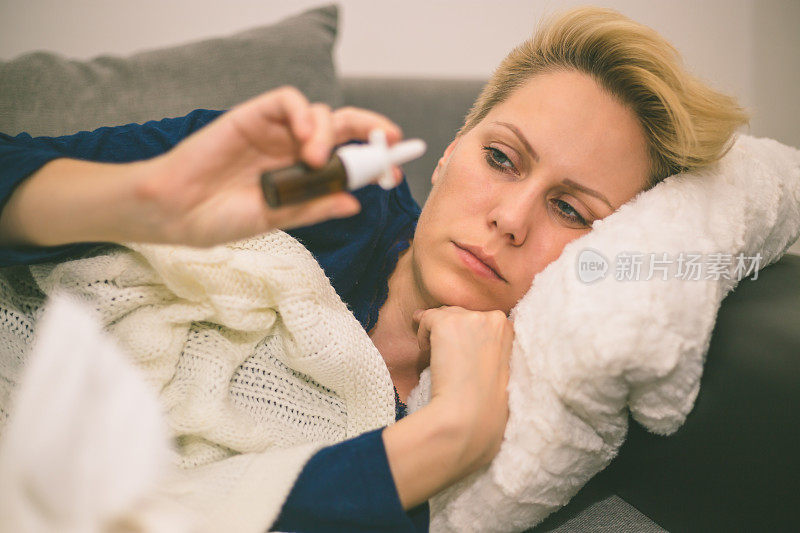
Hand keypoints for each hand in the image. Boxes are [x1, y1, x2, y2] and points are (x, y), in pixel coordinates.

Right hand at [136, 86, 403, 245]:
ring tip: (317, 159)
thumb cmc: (221, 218)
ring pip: (318, 113)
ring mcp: (274, 132)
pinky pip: (286, 101)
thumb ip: (314, 207)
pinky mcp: (252, 115)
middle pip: (341, 128)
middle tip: (389, 142)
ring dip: (327, 132)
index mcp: (303, 176)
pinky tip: (303, 134)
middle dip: (370, 130)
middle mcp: (293, 150)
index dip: (373, 160)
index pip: (347, 159)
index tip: (397, 170)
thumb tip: (355, 203)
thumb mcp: (278, 218)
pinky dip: (302, 112)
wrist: (176, 212)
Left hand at [413, 306, 512, 472]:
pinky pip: (425, 319)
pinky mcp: (448, 323)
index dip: (467, 337)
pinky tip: (429, 356)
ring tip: (441, 362)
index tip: (464, 359)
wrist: (470, 416)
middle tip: (451, 363)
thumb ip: (490, 348)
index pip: (480, 320)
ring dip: (436, 334)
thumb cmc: (485, 404)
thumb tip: (465, 338)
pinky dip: (422, 336)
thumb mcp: (500, 369)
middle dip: (451, 333)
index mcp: (510, 329)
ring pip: (443, 316)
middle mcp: (494, 318)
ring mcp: (471, 319)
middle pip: (461, 314)